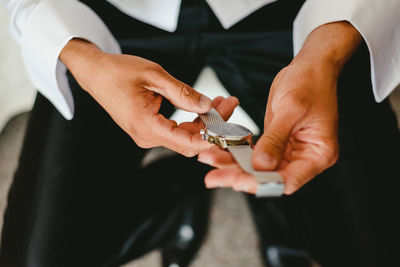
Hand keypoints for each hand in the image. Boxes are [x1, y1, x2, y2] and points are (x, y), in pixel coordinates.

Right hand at [60, 39, 238, 155]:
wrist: (95, 74)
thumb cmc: (118, 72)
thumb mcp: (154, 76)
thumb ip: (182, 93)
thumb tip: (206, 105)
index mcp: (146, 125)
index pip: (188, 143)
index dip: (212, 137)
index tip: (229, 124)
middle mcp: (146, 136)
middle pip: (189, 141)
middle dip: (213, 125)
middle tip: (228, 103)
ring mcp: (147, 135)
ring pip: (184, 136)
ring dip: (204, 122)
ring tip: (220, 102)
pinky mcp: (148, 129)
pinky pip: (175, 131)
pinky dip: (191, 121)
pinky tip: (203, 107)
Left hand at [198, 22, 361, 193]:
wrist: (310, 66)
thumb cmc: (309, 82)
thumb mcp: (290, 109)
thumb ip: (275, 139)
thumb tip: (260, 164)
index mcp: (318, 154)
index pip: (287, 180)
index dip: (261, 183)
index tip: (237, 181)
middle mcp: (305, 157)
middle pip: (269, 176)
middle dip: (240, 175)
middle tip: (214, 177)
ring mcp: (290, 150)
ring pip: (259, 166)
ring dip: (234, 164)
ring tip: (211, 159)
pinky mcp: (277, 142)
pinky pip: (256, 152)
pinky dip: (238, 151)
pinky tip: (221, 149)